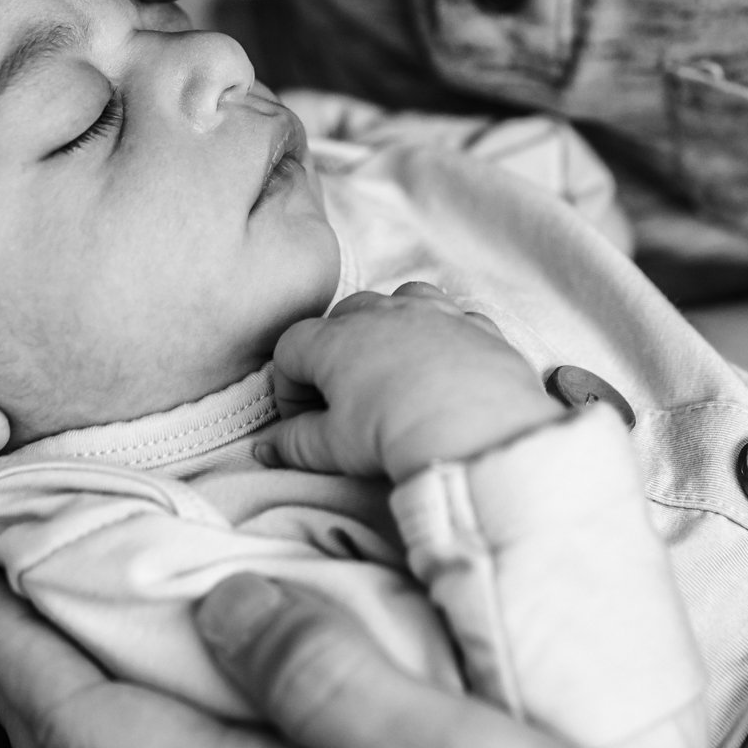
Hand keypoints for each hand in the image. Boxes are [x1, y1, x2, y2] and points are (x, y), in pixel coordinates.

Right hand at [263, 282, 561, 481]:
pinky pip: (451, 315)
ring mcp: (432, 312)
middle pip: (342, 316)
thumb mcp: (335, 447)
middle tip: (344, 399)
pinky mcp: (475, 325)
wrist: (481, 432)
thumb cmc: (398, 435)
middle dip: (334, 353)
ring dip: (387, 327)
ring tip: (391, 370)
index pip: (291, 348)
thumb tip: (267, 446)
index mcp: (337, 340)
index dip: (288, 387)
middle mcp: (383, 313)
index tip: (301, 420)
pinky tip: (442, 365)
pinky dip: (440, 334)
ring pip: (397, 300)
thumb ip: (295, 443)